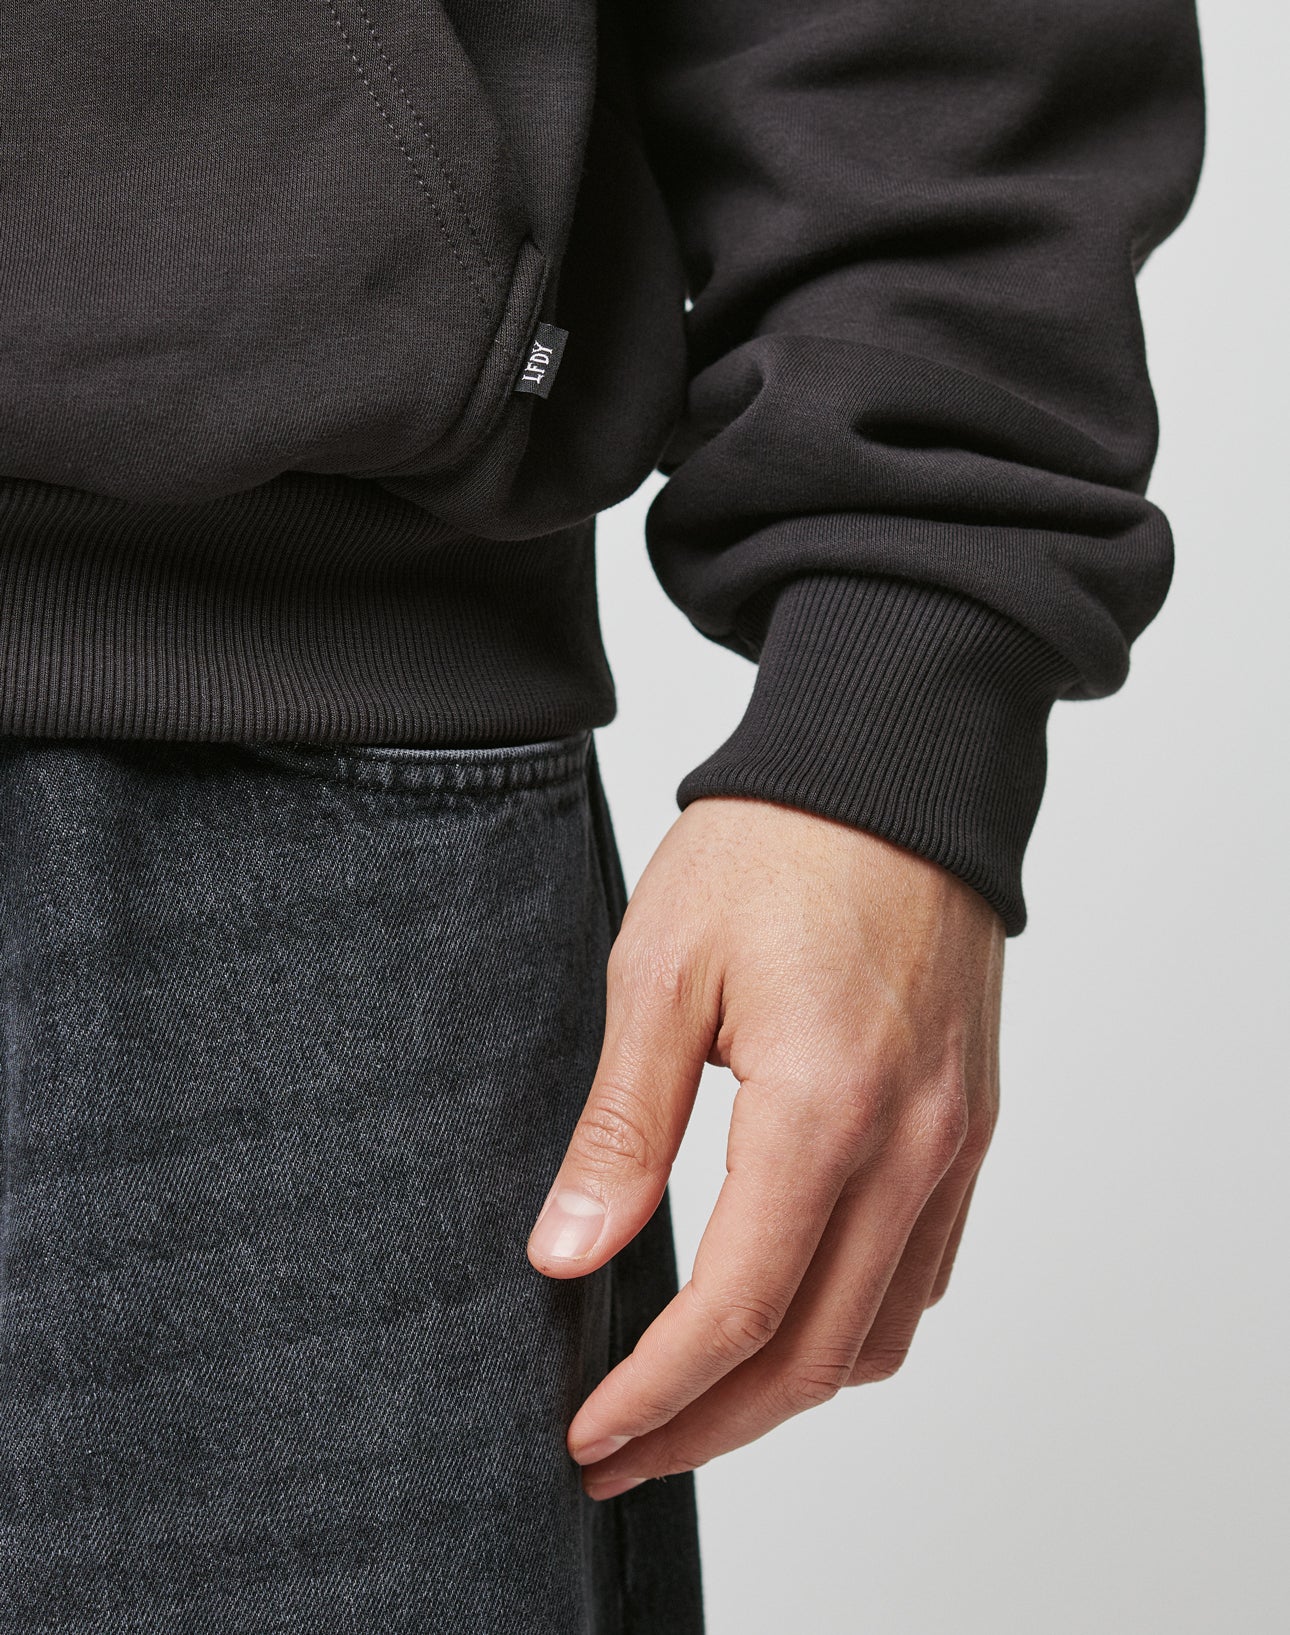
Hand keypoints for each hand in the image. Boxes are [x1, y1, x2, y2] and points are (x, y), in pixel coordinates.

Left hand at [526, 795, 1003, 1499]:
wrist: (891, 771)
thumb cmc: (771, 851)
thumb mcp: (661, 973)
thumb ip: (622, 1131)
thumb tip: (567, 1257)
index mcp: (825, 1111)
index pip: (736, 1310)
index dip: (655, 1394)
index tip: (587, 1436)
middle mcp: (910, 1147)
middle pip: (814, 1355)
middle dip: (709, 1427)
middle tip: (621, 1457)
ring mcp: (953, 1141)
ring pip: (880, 1332)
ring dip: (784, 1391)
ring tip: (694, 1405)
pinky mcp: (967, 1125)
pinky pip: (924, 1272)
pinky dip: (854, 1329)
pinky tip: (792, 1320)